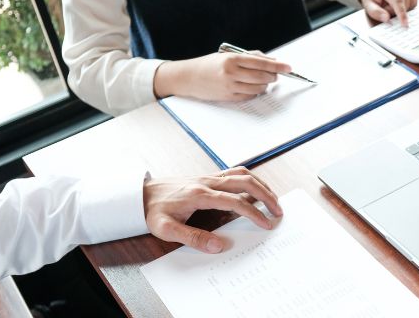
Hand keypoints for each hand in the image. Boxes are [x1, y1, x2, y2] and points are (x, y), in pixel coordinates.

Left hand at [143, 167, 282, 252]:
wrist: (140, 194)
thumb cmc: (153, 211)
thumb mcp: (166, 230)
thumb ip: (193, 238)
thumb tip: (218, 246)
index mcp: (199, 195)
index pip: (235, 201)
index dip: (254, 213)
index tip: (267, 224)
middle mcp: (207, 182)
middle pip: (245, 182)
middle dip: (266, 196)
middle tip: (279, 211)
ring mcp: (208, 177)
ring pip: (242, 174)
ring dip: (261, 185)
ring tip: (273, 199)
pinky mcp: (208, 177)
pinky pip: (234, 173)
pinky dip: (250, 179)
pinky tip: (255, 189)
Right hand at [153, 52, 291, 101]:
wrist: (189, 77)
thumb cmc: (210, 64)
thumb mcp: (228, 55)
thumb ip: (250, 56)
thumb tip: (271, 60)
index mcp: (232, 59)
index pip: (261, 62)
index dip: (278, 65)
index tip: (289, 67)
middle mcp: (232, 73)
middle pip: (263, 76)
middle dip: (273, 75)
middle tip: (276, 74)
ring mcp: (230, 87)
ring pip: (258, 88)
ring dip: (265, 84)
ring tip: (262, 80)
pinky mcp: (229, 97)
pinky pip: (250, 96)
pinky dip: (255, 91)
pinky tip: (252, 87)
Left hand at [355, 0, 417, 25]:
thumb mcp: (368, 5)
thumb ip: (376, 13)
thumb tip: (387, 18)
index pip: (397, 1)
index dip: (401, 13)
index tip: (405, 24)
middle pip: (403, 5)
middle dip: (395, 11)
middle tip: (385, 7)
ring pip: (409, 5)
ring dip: (400, 9)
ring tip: (390, 3)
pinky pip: (413, 2)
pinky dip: (406, 6)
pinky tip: (397, 2)